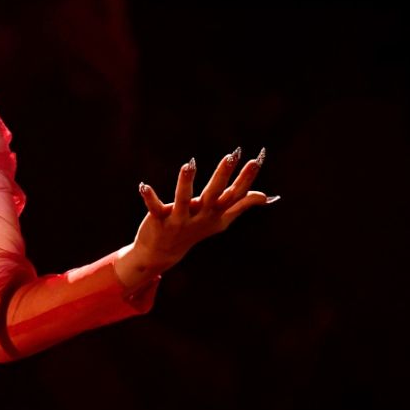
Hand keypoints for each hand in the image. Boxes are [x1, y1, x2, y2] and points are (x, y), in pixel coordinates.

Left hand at [125, 147, 278, 276]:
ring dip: (185, 183)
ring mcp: (180, 219)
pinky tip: (144, 186)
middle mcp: (200, 216)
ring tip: (189, 165)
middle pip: (213, 195)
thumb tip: (265, 196)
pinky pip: (155, 208)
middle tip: (231, 156)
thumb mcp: (220, 219)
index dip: (246, 179)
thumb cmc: (195, 230)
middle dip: (222, 176)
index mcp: (216, 214)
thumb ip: (240, 205)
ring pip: (183, 200)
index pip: (234, 195)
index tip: (255, 160)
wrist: (164, 253)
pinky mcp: (160, 220)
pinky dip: (149, 198)